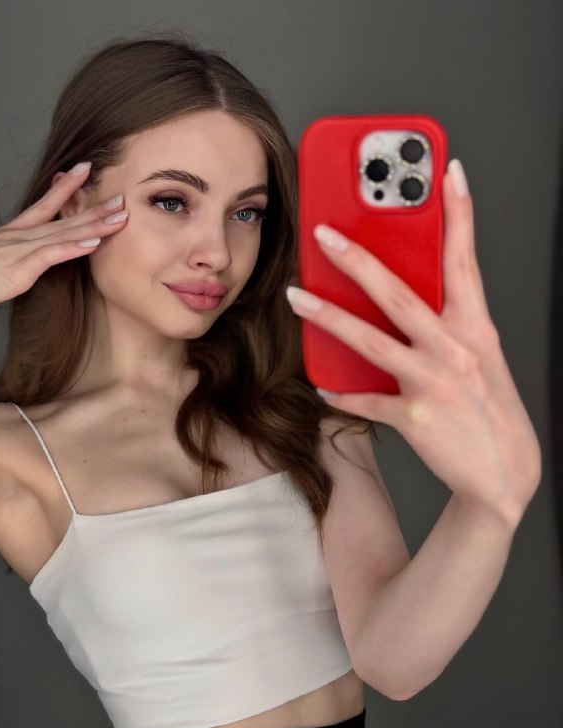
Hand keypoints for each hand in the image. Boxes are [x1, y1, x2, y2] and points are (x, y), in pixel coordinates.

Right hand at [0, 162, 127, 319]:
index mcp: (10, 231)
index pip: (44, 204)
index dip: (66, 188)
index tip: (84, 171)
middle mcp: (20, 237)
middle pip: (64, 219)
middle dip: (95, 208)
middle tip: (121, 197)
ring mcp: (21, 251)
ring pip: (65, 234)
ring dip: (95, 226)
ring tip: (119, 217)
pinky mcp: (20, 268)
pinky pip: (52, 255)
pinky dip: (74, 248)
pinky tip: (94, 242)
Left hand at [286, 160, 540, 527]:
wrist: (505, 477)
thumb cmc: (492, 413)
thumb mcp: (482, 359)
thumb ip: (449, 326)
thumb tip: (408, 299)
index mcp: (477, 331)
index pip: (466, 262)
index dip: (459, 215)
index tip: (448, 174)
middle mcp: (455, 351)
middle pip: (400, 295)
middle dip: (359, 260)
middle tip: (326, 233)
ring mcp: (434, 385)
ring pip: (371, 342)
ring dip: (329, 317)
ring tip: (296, 296)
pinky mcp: (414, 420)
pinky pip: (366, 402)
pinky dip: (343, 394)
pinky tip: (323, 385)